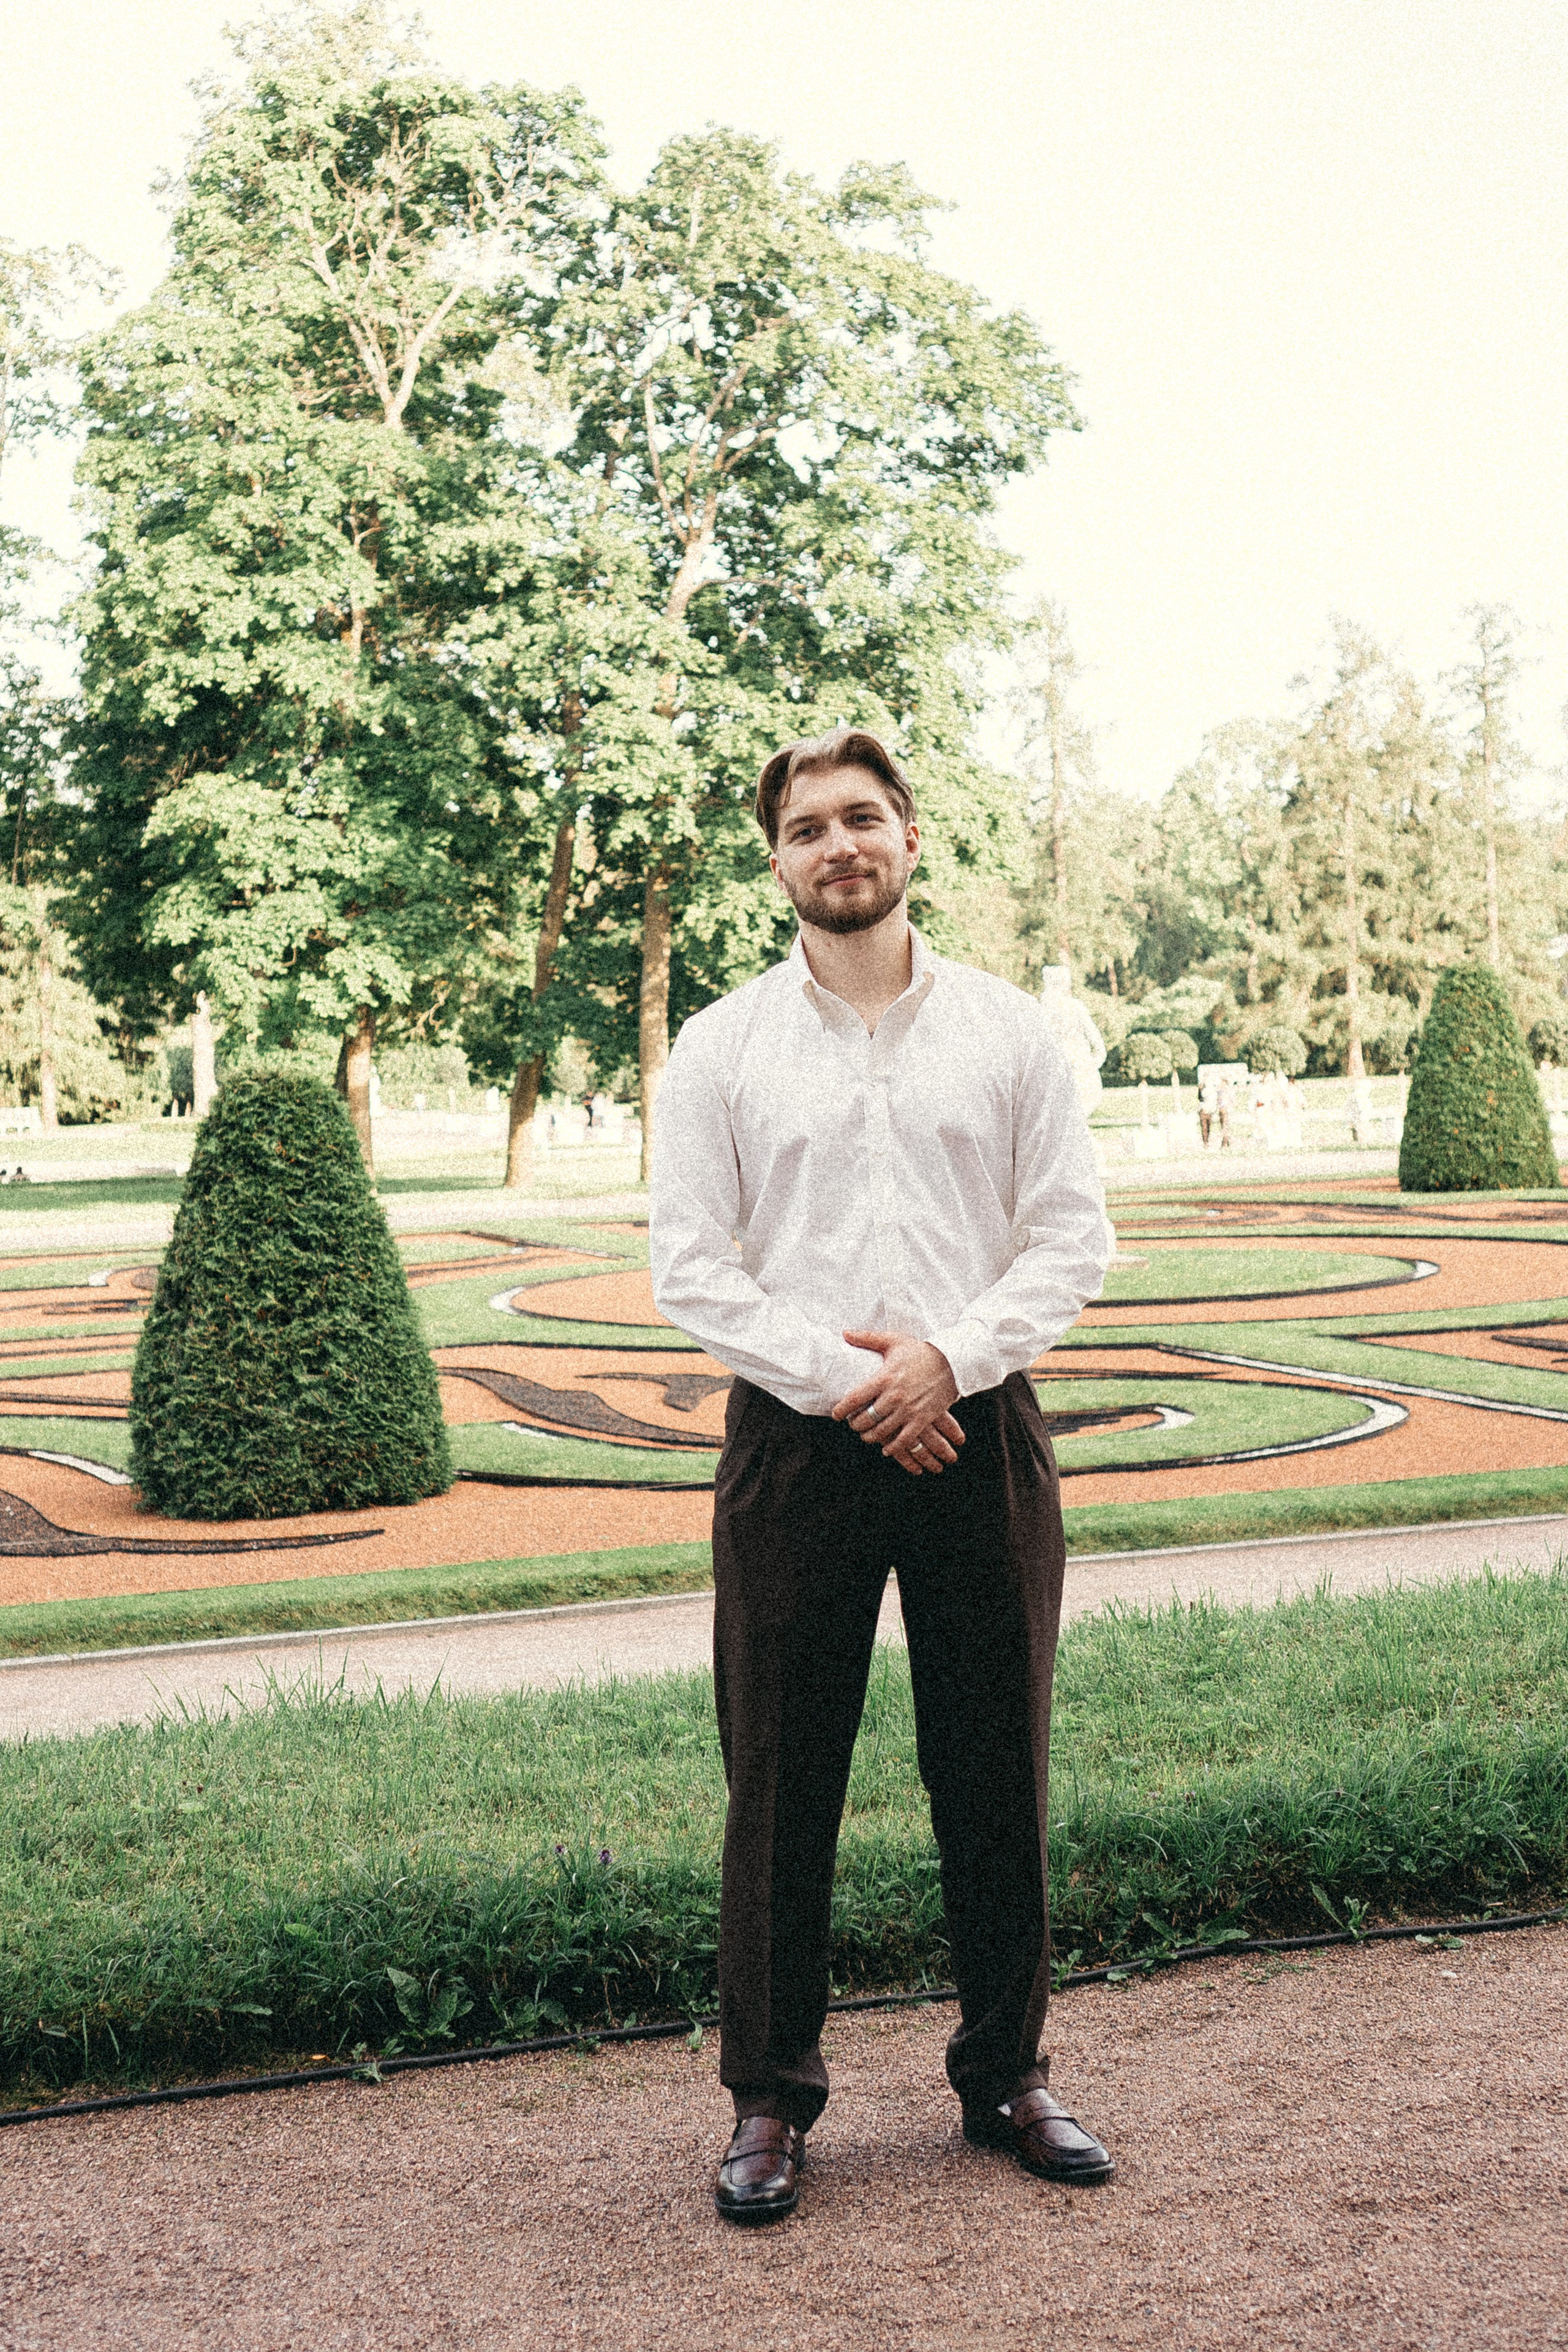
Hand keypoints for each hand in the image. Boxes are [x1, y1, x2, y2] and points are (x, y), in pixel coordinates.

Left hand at [833, 1332, 961, 1474]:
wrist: (952, 1361)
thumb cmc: (920, 1351)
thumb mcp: (894, 1340)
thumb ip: (867, 1338)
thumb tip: (844, 1333)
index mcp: (884, 1378)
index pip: (855, 1398)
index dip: (841, 1409)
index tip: (836, 1414)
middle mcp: (894, 1396)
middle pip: (866, 1419)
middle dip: (855, 1425)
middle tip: (853, 1424)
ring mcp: (909, 1409)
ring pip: (882, 1431)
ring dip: (870, 1436)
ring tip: (867, 1435)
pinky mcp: (922, 1418)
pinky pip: (904, 1440)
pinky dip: (893, 1447)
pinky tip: (887, 1449)